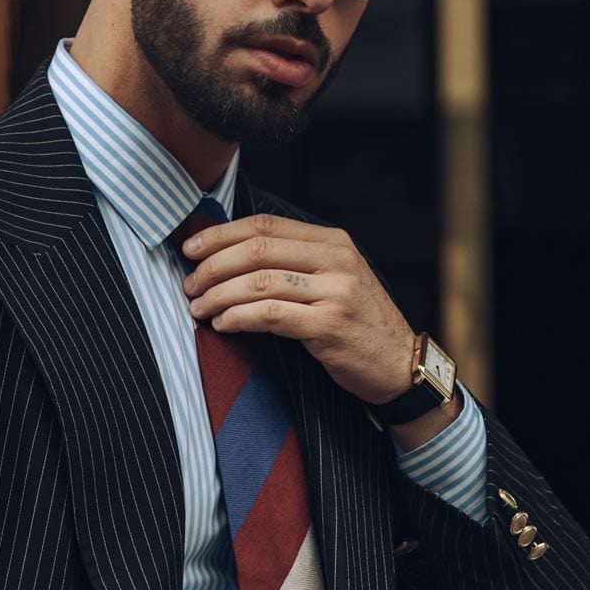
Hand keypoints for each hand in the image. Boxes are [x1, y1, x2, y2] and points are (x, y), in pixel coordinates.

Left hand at [179, 213, 415, 404]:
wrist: (398, 364)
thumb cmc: (356, 323)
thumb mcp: (333, 279)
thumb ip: (293, 261)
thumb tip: (227, 253)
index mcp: (332, 241)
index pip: (265, 225)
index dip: (221, 235)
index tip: (191, 250)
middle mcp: (336, 259)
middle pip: (257, 250)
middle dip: (213, 266)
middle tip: (190, 284)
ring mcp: (335, 292)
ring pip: (259, 281)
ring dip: (219, 295)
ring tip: (199, 308)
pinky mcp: (329, 326)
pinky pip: (270, 314)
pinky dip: (238, 317)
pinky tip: (223, 325)